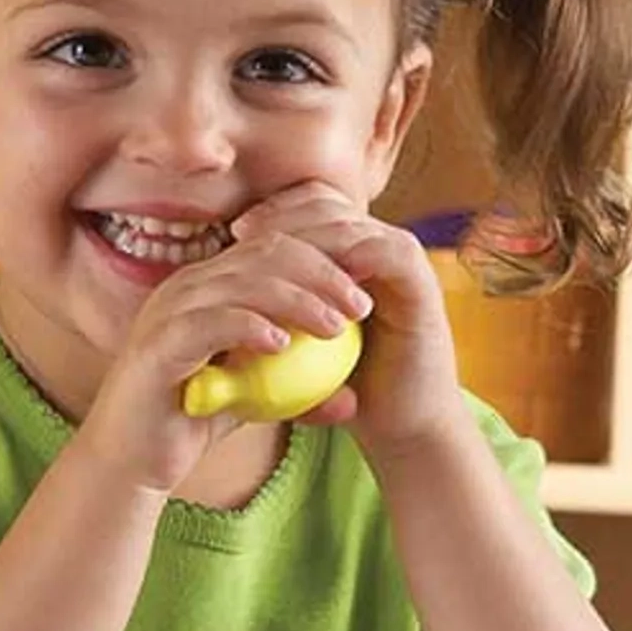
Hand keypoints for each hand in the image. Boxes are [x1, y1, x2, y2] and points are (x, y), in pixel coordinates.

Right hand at [67, 228, 375, 497]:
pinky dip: (248, 327)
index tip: (364, 293)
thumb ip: (297, 392)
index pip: (274, 248)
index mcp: (210, 285)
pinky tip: (283, 344)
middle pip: (264, 253)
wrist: (133, 461)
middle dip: (321, 273)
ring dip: (296, 299)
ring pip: (241, 282)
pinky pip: (209, 323)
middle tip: (360, 304)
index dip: (324, 262)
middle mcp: (186, 286)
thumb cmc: (192, 425)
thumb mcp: (256, 402)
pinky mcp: (156, 345)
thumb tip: (353, 399)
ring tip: (334, 327)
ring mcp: (168, 311)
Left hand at [224, 183, 463, 461]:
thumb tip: (210, 299)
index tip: (236, 234)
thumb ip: (268, 316)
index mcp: (351, 253)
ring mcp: (402, 260)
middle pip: (327, 203)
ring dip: (308, 236)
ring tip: (269, 254)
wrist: (402, 427)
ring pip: (351, 222)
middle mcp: (378, 246)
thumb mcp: (296, 349)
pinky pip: (386, 252)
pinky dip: (350, 257)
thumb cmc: (347, 393)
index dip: (274, 212)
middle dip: (282, 214)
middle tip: (244, 234)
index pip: (310, 206)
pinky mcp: (421, 282)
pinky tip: (317, 277)